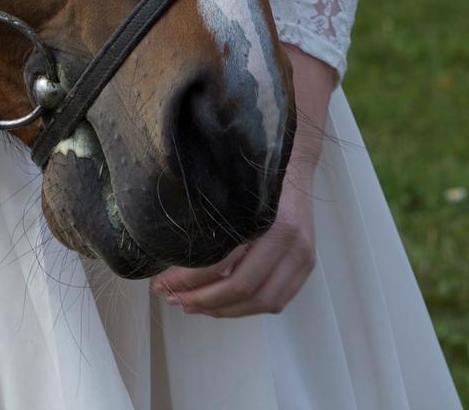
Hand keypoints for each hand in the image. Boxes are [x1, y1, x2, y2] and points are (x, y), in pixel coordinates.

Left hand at [152, 42, 334, 317]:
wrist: (291, 158)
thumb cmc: (250, 169)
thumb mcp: (226, 184)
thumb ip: (208, 215)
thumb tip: (166, 247)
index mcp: (266, 216)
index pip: (225, 263)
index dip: (190, 280)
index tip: (162, 282)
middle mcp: (290, 239)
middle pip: (243, 288)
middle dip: (202, 299)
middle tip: (172, 298)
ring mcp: (302, 254)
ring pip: (262, 301)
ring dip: (223, 310)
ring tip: (192, 304)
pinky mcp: (306, 265)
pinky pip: (277, 301)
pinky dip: (246, 309)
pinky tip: (222, 305)